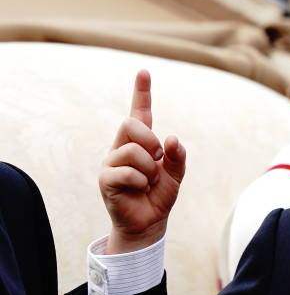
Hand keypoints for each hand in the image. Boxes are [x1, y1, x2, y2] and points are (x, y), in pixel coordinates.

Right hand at [99, 70, 185, 253]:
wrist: (149, 222)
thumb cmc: (159, 196)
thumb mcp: (176, 175)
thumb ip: (177, 157)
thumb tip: (172, 139)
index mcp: (140, 143)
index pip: (140, 113)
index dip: (142, 93)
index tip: (144, 72)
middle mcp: (122, 147)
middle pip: (129, 124)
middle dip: (149, 141)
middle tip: (157, 159)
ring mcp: (111, 162)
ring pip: (132, 151)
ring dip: (149, 169)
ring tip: (148, 182)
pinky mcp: (106, 179)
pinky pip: (126, 172)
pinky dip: (141, 182)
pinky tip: (140, 189)